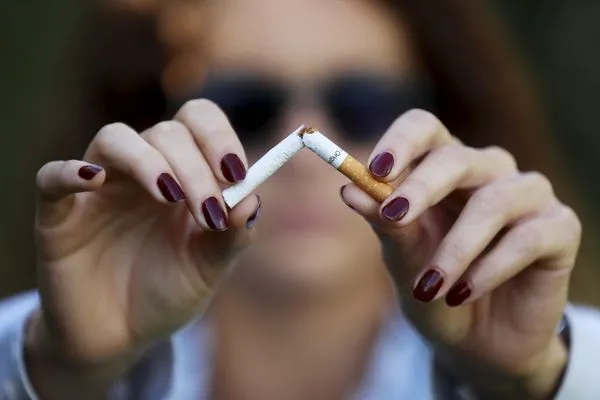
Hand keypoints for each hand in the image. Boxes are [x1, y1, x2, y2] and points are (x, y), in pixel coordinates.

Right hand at [33, 99, 259, 365]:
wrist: (120, 337)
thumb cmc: (167, 292)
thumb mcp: (209, 269)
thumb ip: (232, 236)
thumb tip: (252, 200)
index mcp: (183, 174)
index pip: (198, 122)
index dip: (219, 137)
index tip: (237, 172)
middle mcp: (142, 171)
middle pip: (166, 133)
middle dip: (194, 167)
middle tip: (207, 210)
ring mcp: (99, 188)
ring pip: (115, 139)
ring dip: (148, 161)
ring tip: (168, 197)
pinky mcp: (58, 213)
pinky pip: (52, 177)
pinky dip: (69, 172)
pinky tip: (94, 180)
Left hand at [341, 109, 580, 397]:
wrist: (474, 343)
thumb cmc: (433, 290)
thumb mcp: (403, 260)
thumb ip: (384, 224)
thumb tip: (349, 190)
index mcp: (442, 169)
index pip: (423, 128)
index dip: (400, 142)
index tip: (374, 171)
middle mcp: (487, 172)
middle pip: (457, 157)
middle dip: (422, 188)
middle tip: (393, 217)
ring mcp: (527, 197)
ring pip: (494, 200)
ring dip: (456, 248)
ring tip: (428, 288)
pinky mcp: (559, 229)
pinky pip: (527, 237)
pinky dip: (490, 268)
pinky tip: (463, 294)